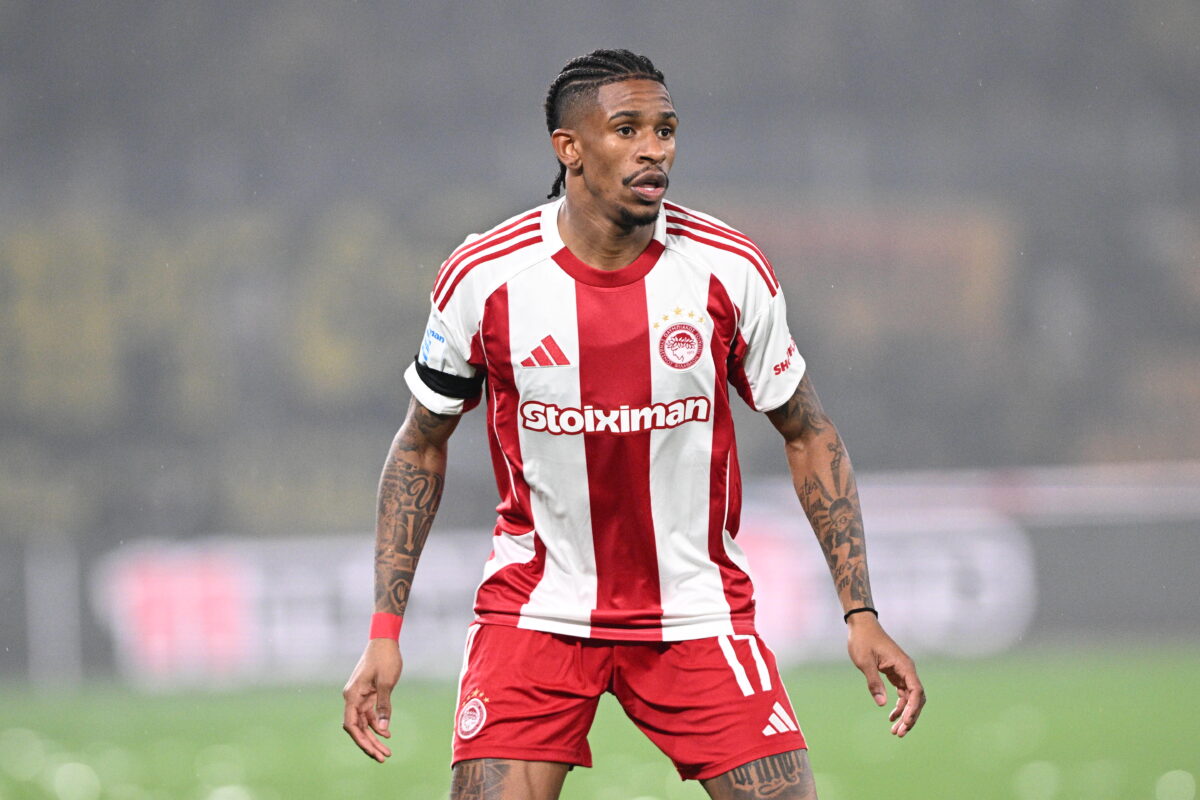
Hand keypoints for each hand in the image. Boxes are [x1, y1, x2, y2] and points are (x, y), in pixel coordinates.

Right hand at [342, 638, 402, 761]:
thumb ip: (384, 706)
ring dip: (374, 737)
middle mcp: (353, 698)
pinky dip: (378, 724)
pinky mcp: (368, 694)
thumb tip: (383, 729)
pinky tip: (387, 734)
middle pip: (358, 727)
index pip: (351, 724)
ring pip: (364, 723)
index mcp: (352, 695)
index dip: (361, 740)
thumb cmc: (385, 658)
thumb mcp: (386, 682)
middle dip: (369, 743)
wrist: (385, 641)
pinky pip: (370, 714)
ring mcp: (360, 696)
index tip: (372, 752)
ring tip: (386, 752)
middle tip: (383, 757)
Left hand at [845, 615, 925, 736]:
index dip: (913, 709)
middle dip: (910, 717)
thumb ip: (873, 682)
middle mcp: (907, 670)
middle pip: (916, 698)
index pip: (916, 691)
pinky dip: (899, 706)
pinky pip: (902, 694)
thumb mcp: (865, 662)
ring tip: (896, 730)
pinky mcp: (895, 674)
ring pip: (909, 698)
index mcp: (904, 666)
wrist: (862, 626)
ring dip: (904, 714)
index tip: (905, 722)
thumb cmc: (863, 640)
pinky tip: (891, 717)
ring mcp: (902, 672)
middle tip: (900, 733)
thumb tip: (882, 704)